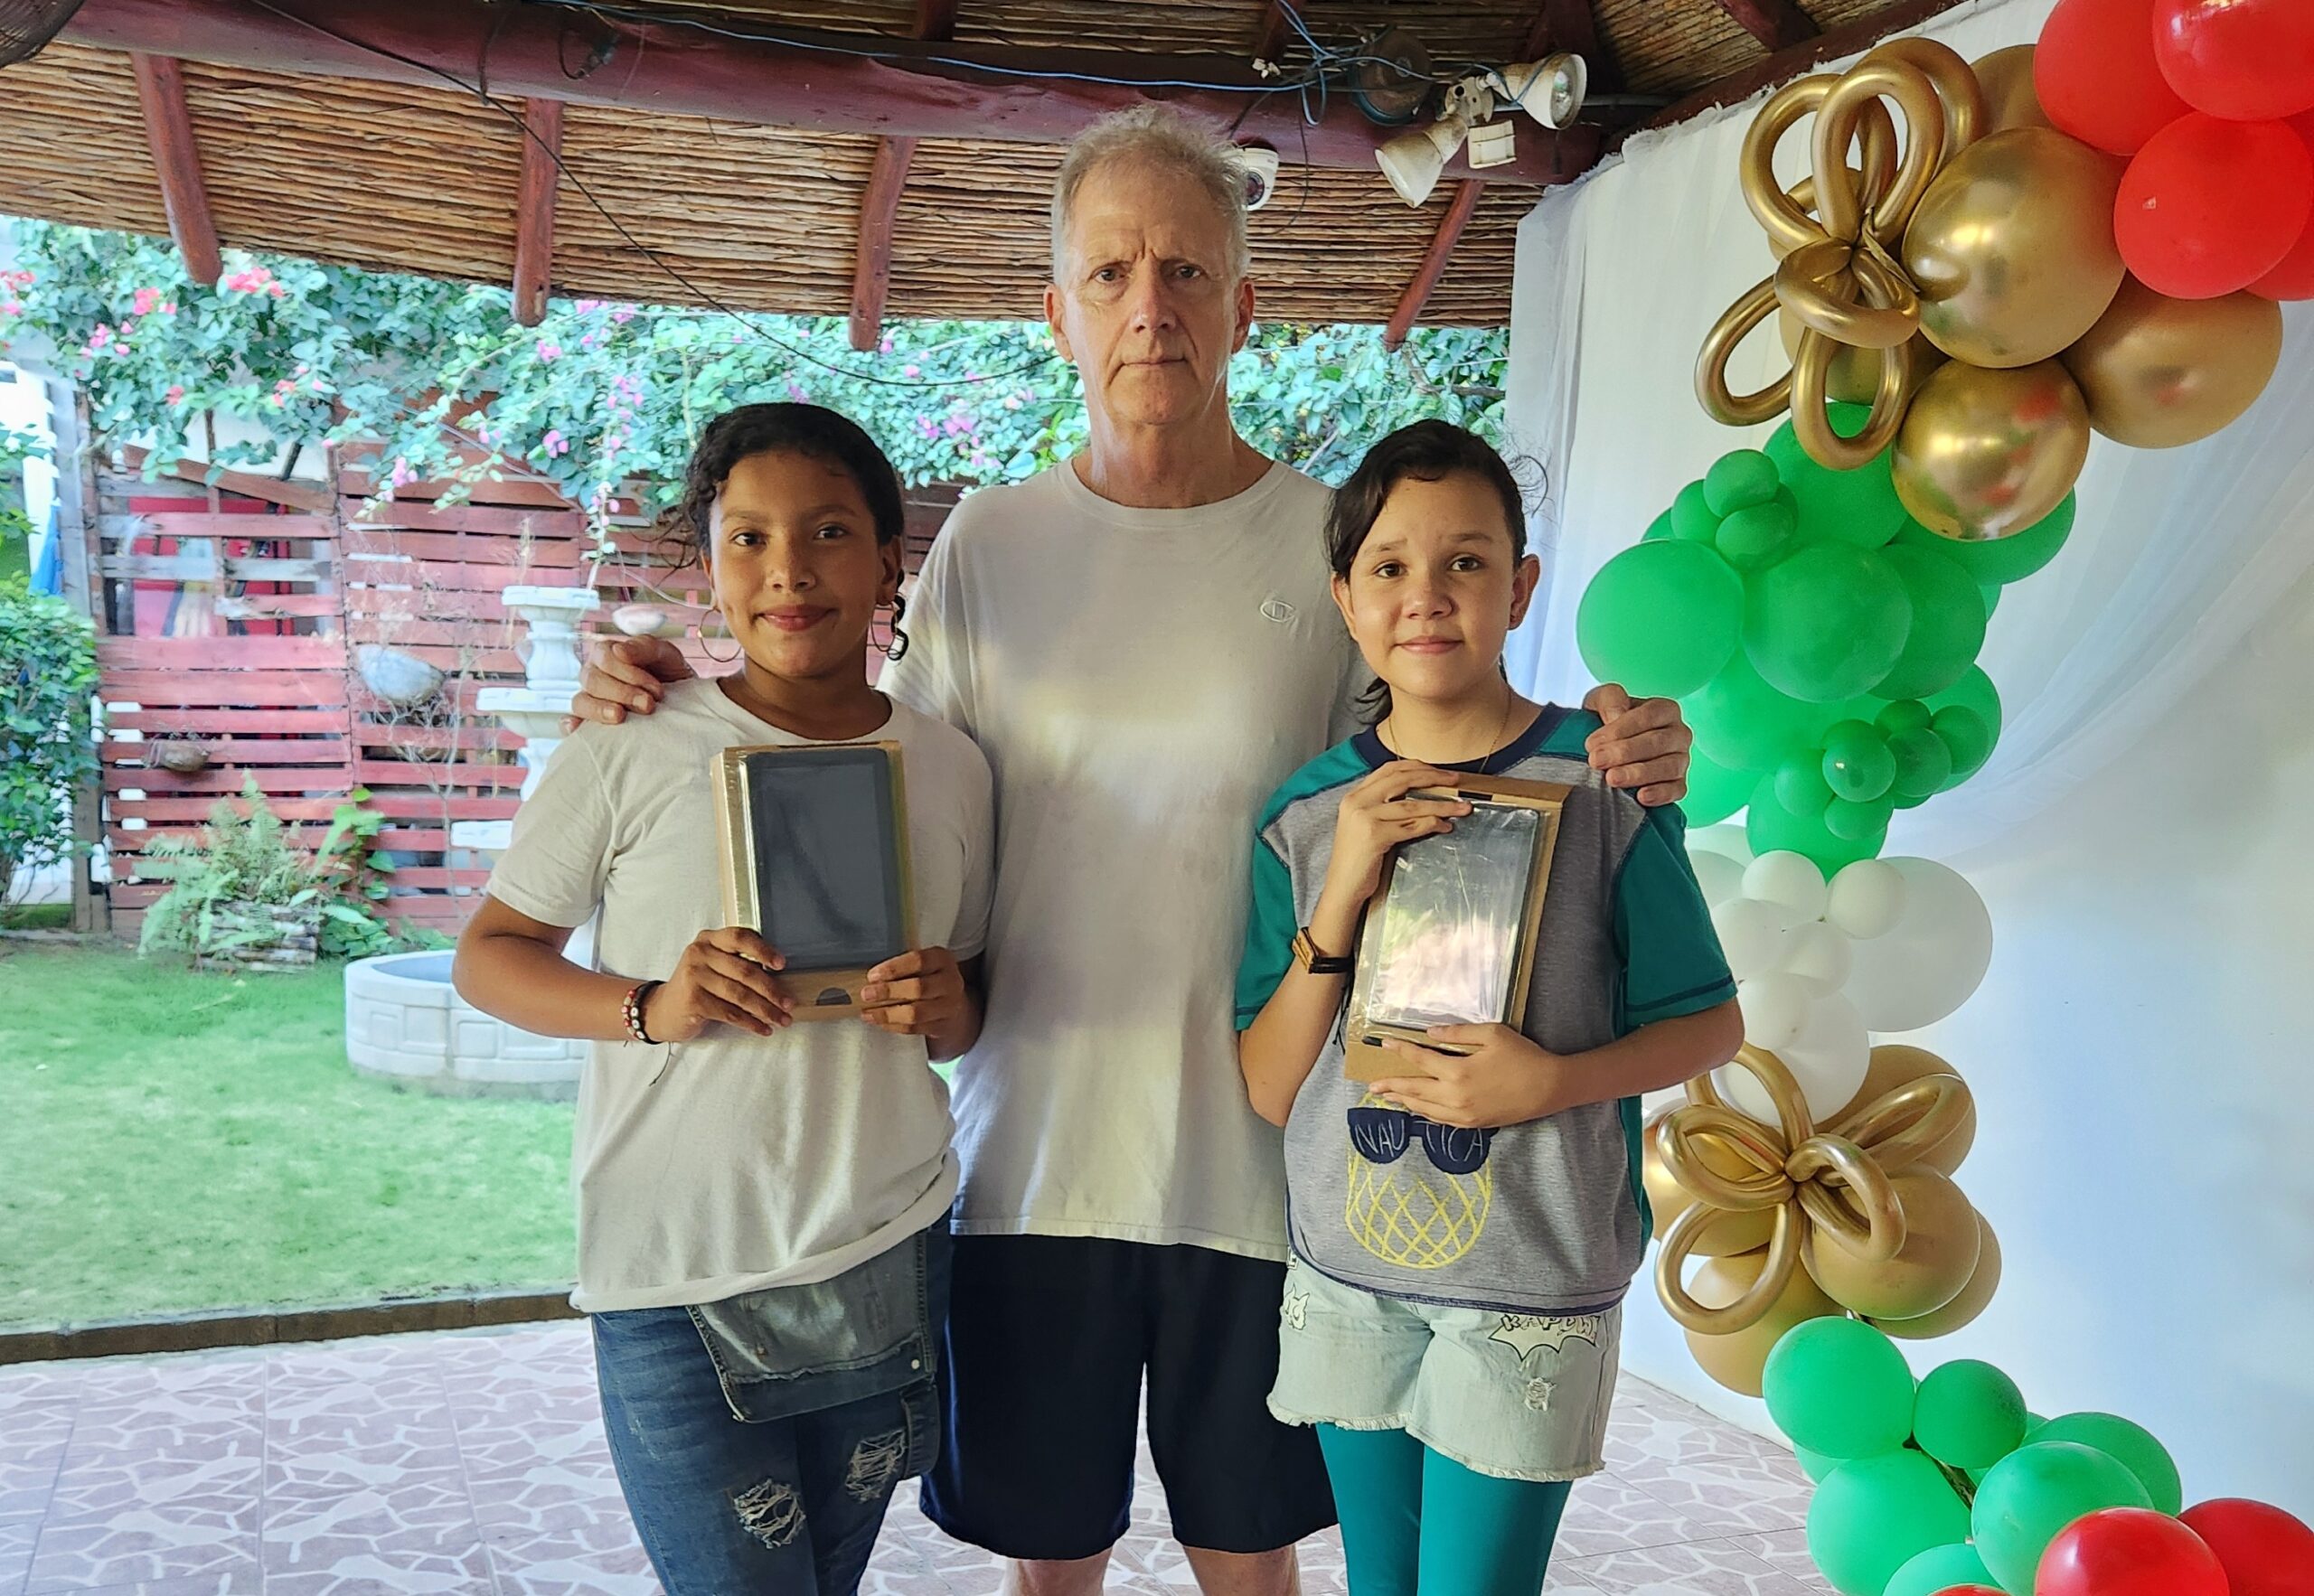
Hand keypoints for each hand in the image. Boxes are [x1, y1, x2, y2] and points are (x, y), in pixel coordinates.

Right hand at [563, 635, 695, 731]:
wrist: (682, 699)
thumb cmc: (668, 672)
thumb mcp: (665, 653)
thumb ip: (644, 646)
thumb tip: (619, 650)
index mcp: (606, 654)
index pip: (604, 658)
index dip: (629, 673)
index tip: (656, 689)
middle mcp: (593, 674)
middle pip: (592, 680)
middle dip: (622, 693)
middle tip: (648, 705)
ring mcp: (589, 698)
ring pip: (580, 701)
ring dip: (600, 709)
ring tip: (619, 716)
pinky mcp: (589, 721)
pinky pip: (570, 722)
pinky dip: (571, 724)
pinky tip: (577, 729)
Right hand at [644, 927, 790, 1040]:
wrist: (662, 1010)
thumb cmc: (696, 987)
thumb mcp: (712, 965)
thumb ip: (736, 963)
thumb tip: (778, 979)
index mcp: (709, 940)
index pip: (740, 937)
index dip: (763, 950)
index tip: (781, 964)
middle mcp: (699, 954)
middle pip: (745, 971)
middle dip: (772, 990)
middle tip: (789, 1003)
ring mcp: (694, 976)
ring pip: (740, 995)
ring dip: (765, 1010)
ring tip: (781, 1019)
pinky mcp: (693, 1000)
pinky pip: (730, 1013)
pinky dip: (750, 1023)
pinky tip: (763, 1028)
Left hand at [860, 947, 971, 1050]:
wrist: (952, 1001)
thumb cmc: (928, 977)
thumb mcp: (921, 964)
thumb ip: (901, 967)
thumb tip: (871, 978)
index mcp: (942, 959)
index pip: (919, 960)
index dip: (894, 968)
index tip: (873, 975)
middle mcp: (950, 982)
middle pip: (919, 988)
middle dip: (888, 992)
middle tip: (867, 994)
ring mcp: (949, 1006)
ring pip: (916, 1013)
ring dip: (887, 1014)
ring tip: (868, 1013)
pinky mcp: (943, 1026)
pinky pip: (914, 1028)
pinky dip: (894, 1026)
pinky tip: (880, 1022)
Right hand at [1318, 760, 1469, 919]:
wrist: (1342, 886)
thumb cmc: (1357, 859)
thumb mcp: (1364, 824)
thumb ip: (1382, 807)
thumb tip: (1418, 797)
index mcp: (1354, 795)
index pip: (1389, 770)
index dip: (1417, 767)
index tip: (1439, 771)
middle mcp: (1357, 801)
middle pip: (1402, 780)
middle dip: (1433, 778)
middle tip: (1456, 780)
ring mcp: (1364, 818)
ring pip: (1412, 805)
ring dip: (1441, 806)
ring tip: (1461, 808)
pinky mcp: (1374, 836)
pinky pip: (1411, 826)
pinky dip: (1432, 825)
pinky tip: (1444, 826)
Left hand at [1368, 1024, 1568, 1128]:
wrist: (1549, 1088)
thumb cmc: (1523, 1056)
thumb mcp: (1492, 1034)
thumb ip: (1457, 1034)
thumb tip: (1430, 1034)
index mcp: (1457, 1072)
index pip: (1419, 1060)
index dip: (1400, 1051)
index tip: (1384, 1044)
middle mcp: (1454, 1097)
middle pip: (1414, 1091)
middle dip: (1391, 1085)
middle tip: (1372, 1084)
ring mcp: (1463, 1114)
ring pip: (1424, 1109)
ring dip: (1404, 1101)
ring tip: (1388, 1097)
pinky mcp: (1473, 1124)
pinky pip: (1440, 1121)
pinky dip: (1424, 1114)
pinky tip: (1417, 1109)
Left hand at [1583, 683, 1692, 806]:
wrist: (1606, 747)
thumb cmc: (1607, 720)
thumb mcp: (1602, 701)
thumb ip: (1610, 699)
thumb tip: (1616, 715)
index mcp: (1665, 710)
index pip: (1648, 716)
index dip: (1621, 729)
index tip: (1592, 743)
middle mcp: (1679, 734)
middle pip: (1657, 742)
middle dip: (1625, 752)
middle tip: (1597, 761)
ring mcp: (1681, 760)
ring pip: (1668, 767)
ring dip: (1639, 774)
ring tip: (1612, 778)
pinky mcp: (1679, 783)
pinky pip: (1677, 790)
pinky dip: (1661, 794)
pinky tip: (1641, 797)